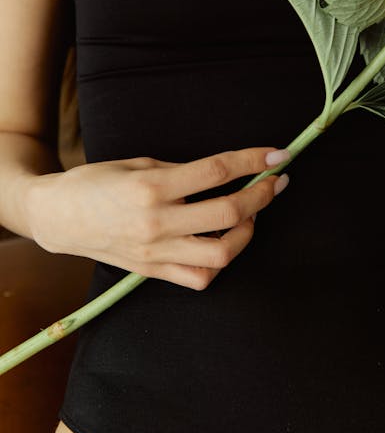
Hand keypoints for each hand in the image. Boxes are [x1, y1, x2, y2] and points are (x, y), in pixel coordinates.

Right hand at [24, 148, 289, 289]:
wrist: (58, 217)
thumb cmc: (96, 182)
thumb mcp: (138, 164)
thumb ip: (181, 172)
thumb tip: (224, 174)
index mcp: (151, 188)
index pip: (217, 171)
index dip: (253, 161)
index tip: (278, 154)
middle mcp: (156, 222)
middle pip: (228, 212)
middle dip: (262, 195)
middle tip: (276, 182)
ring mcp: (156, 252)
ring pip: (221, 252)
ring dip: (248, 231)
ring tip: (251, 215)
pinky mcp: (153, 272)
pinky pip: (199, 277)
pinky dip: (219, 262)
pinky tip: (223, 242)